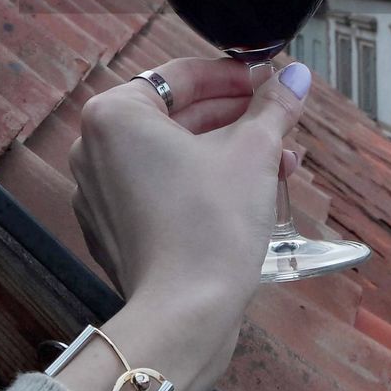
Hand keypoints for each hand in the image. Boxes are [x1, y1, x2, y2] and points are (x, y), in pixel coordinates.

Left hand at [70, 57, 308, 308]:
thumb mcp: (254, 151)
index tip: (268, 82)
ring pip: (172, 155)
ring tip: (279, 161)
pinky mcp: (112, 230)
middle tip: (277, 120)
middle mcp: (94, 149)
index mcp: (115, 115)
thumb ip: (274, 106)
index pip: (181, 76)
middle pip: (176, 116)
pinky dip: (200, 183)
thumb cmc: (211, 225)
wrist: (185, 314)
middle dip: (235, 118)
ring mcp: (98, 193)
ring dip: (226, 152)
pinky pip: (160, 189)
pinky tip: (249, 192)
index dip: (234, 76)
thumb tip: (296, 76)